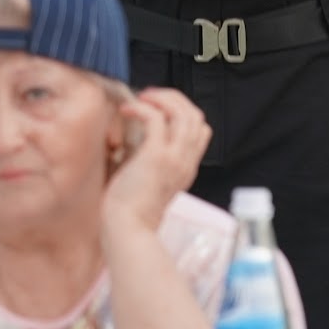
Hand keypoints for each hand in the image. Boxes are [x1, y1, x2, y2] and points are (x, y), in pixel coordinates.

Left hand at [102, 88, 211, 235]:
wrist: (127, 231)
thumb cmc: (129, 210)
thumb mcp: (149, 180)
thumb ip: (151, 159)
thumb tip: (133, 137)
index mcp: (186, 168)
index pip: (201, 130)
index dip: (182, 112)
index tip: (158, 109)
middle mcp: (186, 162)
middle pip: (196, 116)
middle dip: (174, 98)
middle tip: (150, 97)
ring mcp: (175, 159)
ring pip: (184, 113)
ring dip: (162, 98)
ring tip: (142, 99)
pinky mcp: (157, 157)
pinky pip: (156, 118)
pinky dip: (142, 108)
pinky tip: (127, 110)